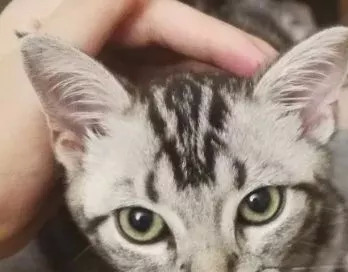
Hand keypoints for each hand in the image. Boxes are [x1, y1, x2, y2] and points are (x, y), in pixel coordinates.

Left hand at [0, 0, 274, 257]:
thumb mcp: (29, 85)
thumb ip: (81, 24)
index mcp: (62, 22)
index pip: (154, 14)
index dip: (211, 35)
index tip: (257, 65)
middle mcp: (86, 46)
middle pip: (170, 41)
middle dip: (223, 60)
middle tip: (265, 88)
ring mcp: (101, 87)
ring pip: (169, 72)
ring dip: (212, 88)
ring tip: (252, 110)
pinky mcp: (111, 122)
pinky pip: (163, 106)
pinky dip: (194, 116)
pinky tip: (216, 129)